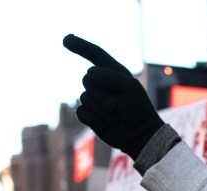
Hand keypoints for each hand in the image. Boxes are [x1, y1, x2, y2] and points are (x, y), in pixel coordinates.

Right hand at [63, 34, 164, 158]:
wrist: (140, 135)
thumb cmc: (138, 110)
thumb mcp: (129, 88)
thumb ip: (108, 77)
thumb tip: (89, 74)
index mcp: (114, 73)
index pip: (95, 54)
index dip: (81, 46)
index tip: (66, 39)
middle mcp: (102, 84)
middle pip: (87, 80)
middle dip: (101, 95)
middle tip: (117, 105)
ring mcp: (94, 99)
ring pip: (84, 98)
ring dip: (102, 111)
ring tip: (116, 116)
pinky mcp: (89, 114)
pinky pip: (81, 112)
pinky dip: (95, 120)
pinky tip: (108, 124)